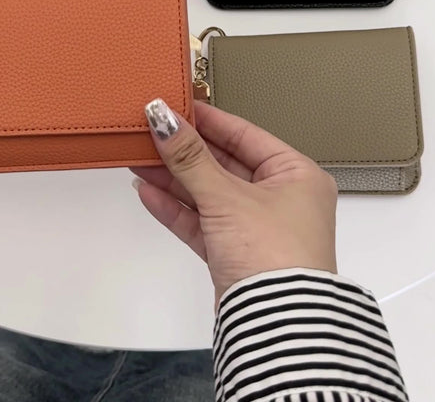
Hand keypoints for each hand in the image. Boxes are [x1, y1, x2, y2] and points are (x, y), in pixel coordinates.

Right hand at [134, 100, 337, 302]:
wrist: (277, 327)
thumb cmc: (275, 257)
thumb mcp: (227, 196)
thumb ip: (190, 158)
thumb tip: (164, 119)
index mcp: (295, 174)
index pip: (244, 134)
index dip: (207, 120)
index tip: (176, 107)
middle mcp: (279, 198)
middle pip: (223, 164)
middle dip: (184, 151)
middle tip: (151, 132)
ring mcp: (255, 227)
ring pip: (208, 193)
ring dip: (174, 178)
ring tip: (139, 158)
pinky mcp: (234, 253)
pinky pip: (201, 222)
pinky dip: (176, 208)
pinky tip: (147, 192)